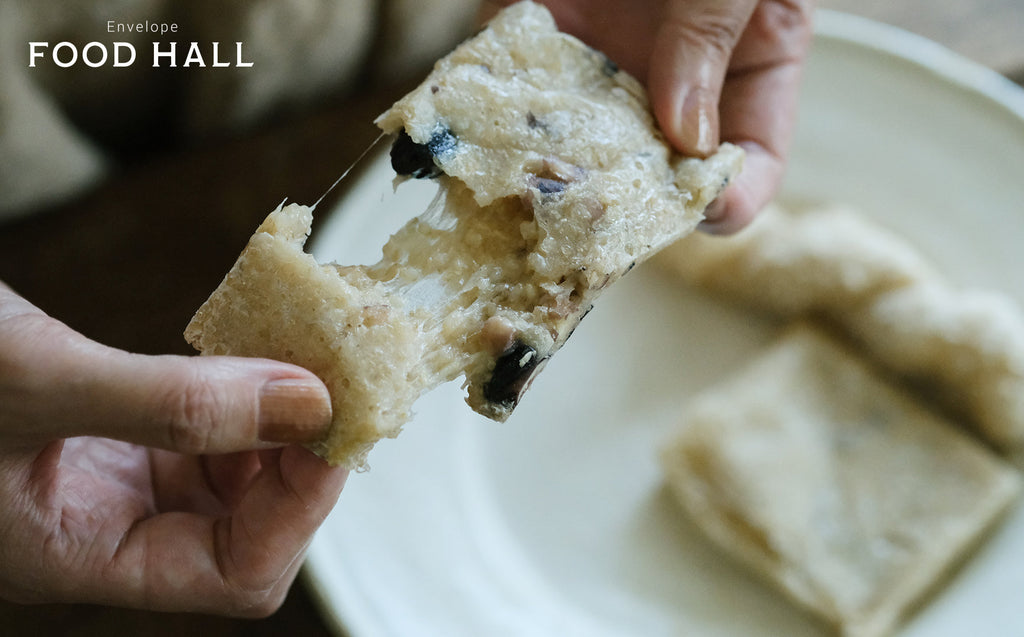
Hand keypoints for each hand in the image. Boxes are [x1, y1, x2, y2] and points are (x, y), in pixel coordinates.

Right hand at [0, 282, 345, 615]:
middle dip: (304, 455)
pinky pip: (209, 422)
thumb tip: (307, 402)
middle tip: (344, 376)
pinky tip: (261, 344)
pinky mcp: (121, 430)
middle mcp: (114, 529)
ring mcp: (120, 478)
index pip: (236, 574)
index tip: (334, 424)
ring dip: (282, 414)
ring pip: (239, 468)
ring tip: (313, 350)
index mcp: (85, 556)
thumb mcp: (34, 384)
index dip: (299, 511)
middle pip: (254, 522)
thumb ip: (172, 404)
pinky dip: (245, 386)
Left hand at [481, 0, 814, 232]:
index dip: (728, 196)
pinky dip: (494, 111)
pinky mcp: (541, 30)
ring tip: (526, 181)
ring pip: (578, 142)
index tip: (696, 209)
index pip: (747, 160)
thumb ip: (713, 32)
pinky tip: (477, 128)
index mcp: (747, 65)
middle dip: (624, 198)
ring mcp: (603, 58)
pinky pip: (516, 84)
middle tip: (591, 212)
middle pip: (653, 169)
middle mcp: (673, 76)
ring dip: (549, 168)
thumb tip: (688, 135)